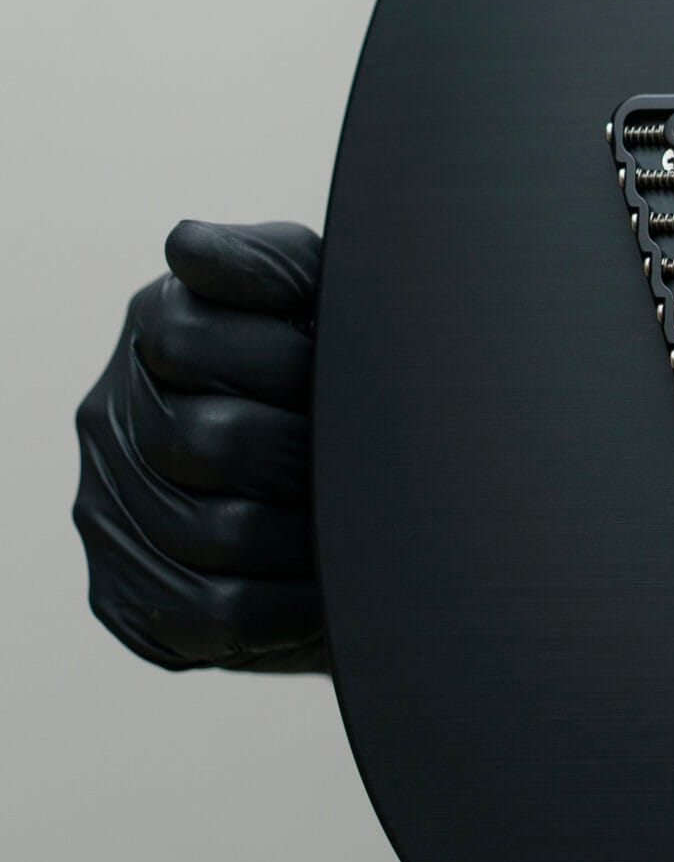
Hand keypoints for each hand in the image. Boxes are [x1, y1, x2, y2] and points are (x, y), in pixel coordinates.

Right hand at [73, 221, 327, 671]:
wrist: (376, 499)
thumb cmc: (352, 380)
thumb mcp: (329, 301)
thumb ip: (272, 265)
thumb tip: (187, 249)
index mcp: (157, 330)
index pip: (186, 338)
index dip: (283, 359)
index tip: (336, 367)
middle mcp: (110, 421)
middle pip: (211, 441)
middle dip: (309, 452)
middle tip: (364, 456)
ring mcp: (110, 513)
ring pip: (218, 532)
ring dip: (310, 531)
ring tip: (357, 518)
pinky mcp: (130, 602)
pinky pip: (220, 611)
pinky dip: (295, 601)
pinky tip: (334, 578)